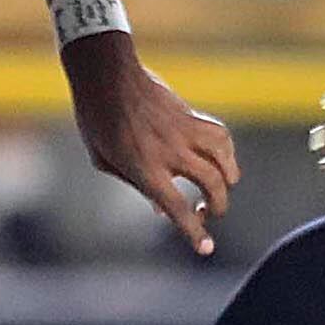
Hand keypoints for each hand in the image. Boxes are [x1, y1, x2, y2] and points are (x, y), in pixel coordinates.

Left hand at [63, 35, 239, 256]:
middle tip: (207, 212)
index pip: (177, 208)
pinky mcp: (189, 115)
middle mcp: (169, 153)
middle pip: (212, 186)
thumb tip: (160, 208)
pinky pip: (220, 135)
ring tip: (221, 186)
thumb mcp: (105, 162)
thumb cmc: (96, 120)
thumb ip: (135, 186)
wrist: (105, 76)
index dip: (194, 233)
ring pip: (224, 160)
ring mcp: (183, 132)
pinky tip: (221, 157)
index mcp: (144, 169)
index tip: (207, 249)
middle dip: (217, 208)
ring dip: (229, 180)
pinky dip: (227, 151)